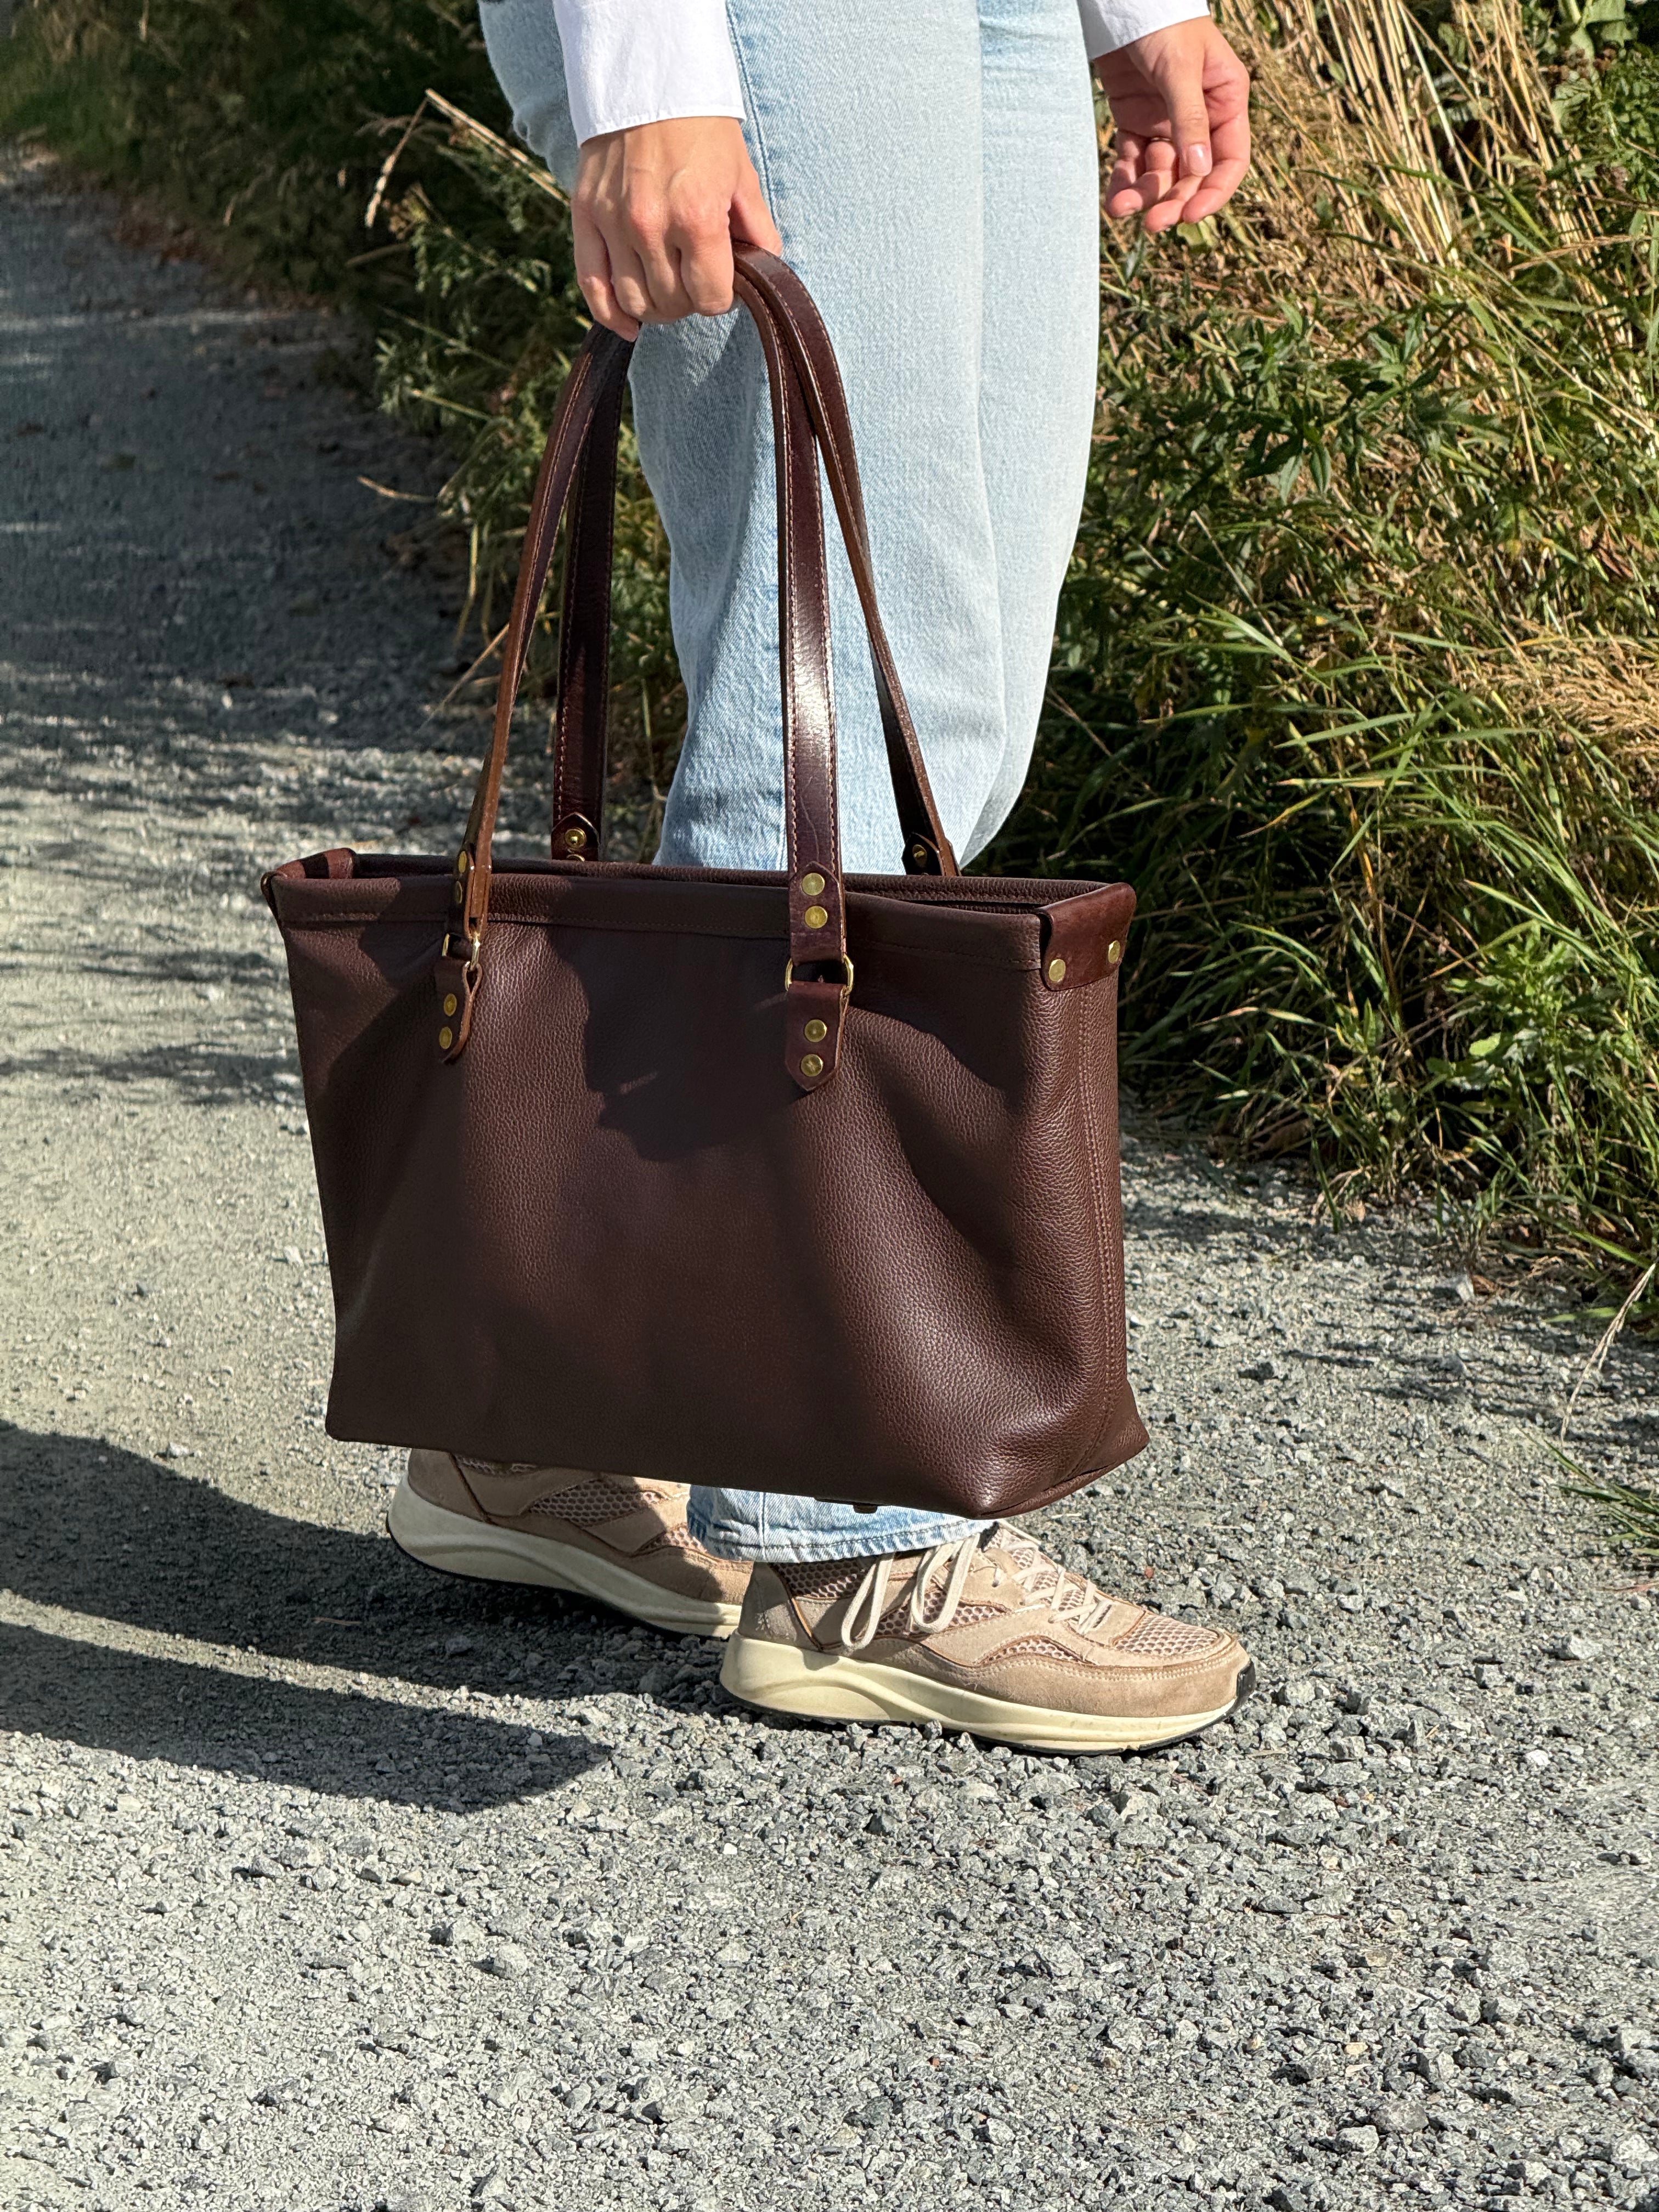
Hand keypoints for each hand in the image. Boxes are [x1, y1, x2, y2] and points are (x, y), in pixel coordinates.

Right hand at [572, 117, 783, 338]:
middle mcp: (651, 225)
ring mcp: (614, 223)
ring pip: (636, 302)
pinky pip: (593, 286)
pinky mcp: (585, 216)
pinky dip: (611, 314)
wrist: (648, 78)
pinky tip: (631, 323)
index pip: (711, 298)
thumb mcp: (742, 175)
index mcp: (696, 216)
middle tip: (696, 278)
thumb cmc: (701, 126)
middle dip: (690, 300)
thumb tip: (766, 273)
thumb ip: (757, 230)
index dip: (722, 296)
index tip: (723, 280)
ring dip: (657, 306)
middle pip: (673, 304)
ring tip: (669, 286)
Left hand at [1098, 19, 1250, 231]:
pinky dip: (1123, 181)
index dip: (1213, 192)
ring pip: (1160, 173)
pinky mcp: (1136, 122)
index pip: (1229, 159)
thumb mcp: (1180, 68)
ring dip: (1144, 194)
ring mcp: (1166, 122)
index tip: (1191, 216)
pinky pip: (1132, 161)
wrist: (1123, 1)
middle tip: (1153, 224)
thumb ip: (1190, 118)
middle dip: (1172, 200)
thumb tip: (1199, 172)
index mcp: (1225, 101)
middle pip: (1191, 175)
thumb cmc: (1162, 22)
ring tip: (1121, 209)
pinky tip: (1114, 200)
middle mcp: (1199, 117)